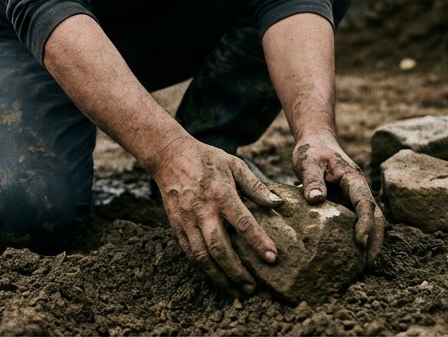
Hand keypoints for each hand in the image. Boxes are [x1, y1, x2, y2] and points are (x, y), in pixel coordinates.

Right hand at [150, 136, 284, 294]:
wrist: (169, 156)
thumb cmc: (207, 160)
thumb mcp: (234, 164)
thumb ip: (255, 186)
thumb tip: (277, 204)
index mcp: (221, 194)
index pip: (243, 223)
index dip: (258, 242)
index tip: (272, 258)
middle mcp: (203, 211)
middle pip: (220, 248)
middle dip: (237, 271)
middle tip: (252, 287)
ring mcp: (187, 221)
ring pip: (202, 257)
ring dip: (219, 277)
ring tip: (235, 290)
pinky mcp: (176, 227)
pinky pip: (190, 253)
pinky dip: (203, 269)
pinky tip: (216, 278)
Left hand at [293, 130, 385, 263]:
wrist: (316, 141)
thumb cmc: (312, 151)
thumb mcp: (309, 162)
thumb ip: (312, 180)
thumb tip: (316, 200)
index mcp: (354, 179)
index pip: (364, 203)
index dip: (365, 223)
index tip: (360, 242)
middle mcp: (359, 190)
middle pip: (376, 216)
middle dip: (376, 239)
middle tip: (369, 264)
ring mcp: (355, 198)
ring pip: (372, 221)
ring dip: (372, 241)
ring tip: (365, 265)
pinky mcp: (348, 204)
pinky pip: (359, 222)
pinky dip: (362, 237)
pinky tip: (353, 254)